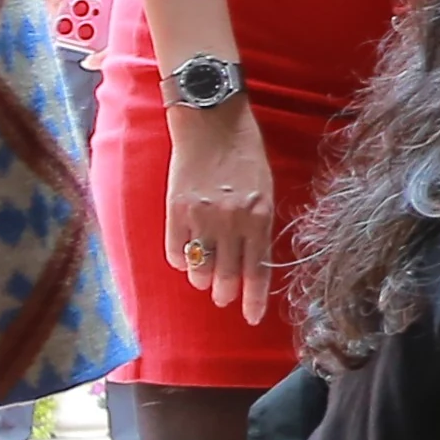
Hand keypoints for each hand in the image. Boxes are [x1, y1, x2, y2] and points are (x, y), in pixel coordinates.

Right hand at [164, 94, 280, 324]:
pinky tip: (185, 259)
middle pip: (228, 275)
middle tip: (224, 298)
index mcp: (259, 216)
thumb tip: (251, 260)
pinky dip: (180, 260)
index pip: (257, 270)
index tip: (251, 317)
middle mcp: (232, 221)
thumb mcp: (264, 189)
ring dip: (203, 279)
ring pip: (200, 267)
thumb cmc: (244, 153)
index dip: (254, 299)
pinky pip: (175, 250)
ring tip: (205, 279)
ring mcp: (201, 217)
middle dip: (226, 293)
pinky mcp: (175, 210)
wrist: (211, 121)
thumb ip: (258, 225)